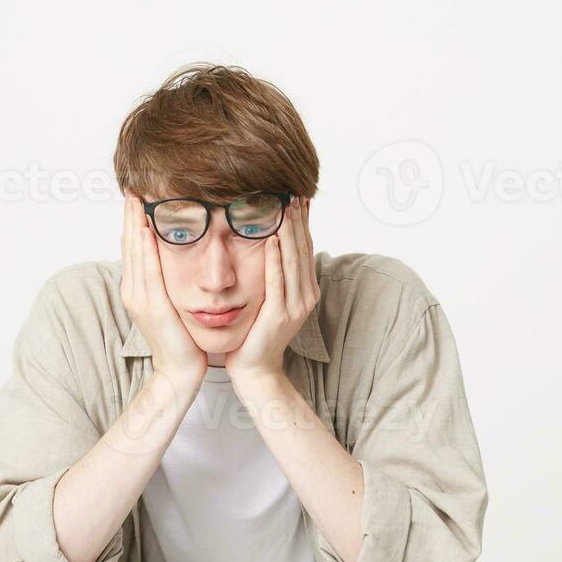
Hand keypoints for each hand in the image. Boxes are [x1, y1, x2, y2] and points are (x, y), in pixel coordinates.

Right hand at [121, 194, 208, 385]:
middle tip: (132, 191)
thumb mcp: (169, 304)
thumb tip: (169, 261)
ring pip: (135, 253)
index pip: (132, 248)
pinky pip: (148, 270)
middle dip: (131, 217)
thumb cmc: (180, 339)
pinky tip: (147, 230)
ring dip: (136, 225)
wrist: (180, 370)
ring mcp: (140, 298)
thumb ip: (165, 282)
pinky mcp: (153, 305)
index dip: (132, 223)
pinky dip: (146, 249)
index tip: (136, 200)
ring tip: (137, 201)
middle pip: (129, 246)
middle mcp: (133, 290)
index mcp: (136, 289)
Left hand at [225, 196, 318, 385]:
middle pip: (302, 250)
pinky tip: (269, 239)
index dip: (303, 222)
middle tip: (292, 193)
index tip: (298, 197)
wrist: (255, 368)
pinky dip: (274, 259)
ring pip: (292, 261)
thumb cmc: (257, 332)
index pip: (306, 248)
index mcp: (306, 290)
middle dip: (297, 220)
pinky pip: (277, 281)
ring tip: (283, 207)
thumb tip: (272, 241)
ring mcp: (294, 306)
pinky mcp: (278, 315)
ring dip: (287, 232)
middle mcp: (305, 296)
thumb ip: (276, 274)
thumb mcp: (272, 298)